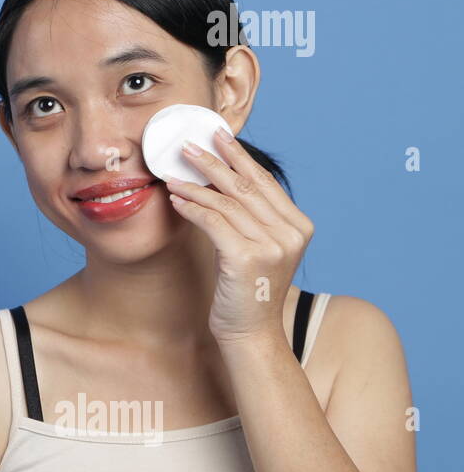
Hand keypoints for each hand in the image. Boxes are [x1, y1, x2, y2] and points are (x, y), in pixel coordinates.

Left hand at [164, 127, 314, 346]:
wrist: (252, 334)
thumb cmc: (248, 292)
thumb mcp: (259, 249)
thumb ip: (253, 219)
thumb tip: (221, 180)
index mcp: (298, 227)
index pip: (264, 183)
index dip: (239, 157)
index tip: (218, 136)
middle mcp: (290, 233)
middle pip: (245, 186)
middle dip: (214, 161)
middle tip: (189, 145)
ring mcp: (271, 245)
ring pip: (226, 202)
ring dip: (195, 185)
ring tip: (172, 174)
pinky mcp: (246, 258)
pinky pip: (213, 222)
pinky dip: (192, 207)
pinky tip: (176, 199)